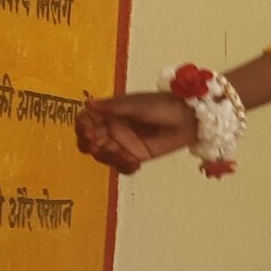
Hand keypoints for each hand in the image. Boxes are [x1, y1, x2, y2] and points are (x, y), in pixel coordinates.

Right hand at [75, 92, 196, 175]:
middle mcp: (111, 129)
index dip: (82, 128)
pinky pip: (121, 166)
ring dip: (108, 157)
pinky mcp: (135, 156)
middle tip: (100, 146)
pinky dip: (124, 167)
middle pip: (89, 142)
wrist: (189, 119)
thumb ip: (114, 107)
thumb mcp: (137, 105)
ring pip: (103, 156)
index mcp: (108, 113)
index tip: (88, 132)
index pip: (85, 121)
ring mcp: (122, 144)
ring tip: (124, 154)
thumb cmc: (162, 106)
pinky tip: (135, 163)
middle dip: (92, 146)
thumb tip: (88, 104)